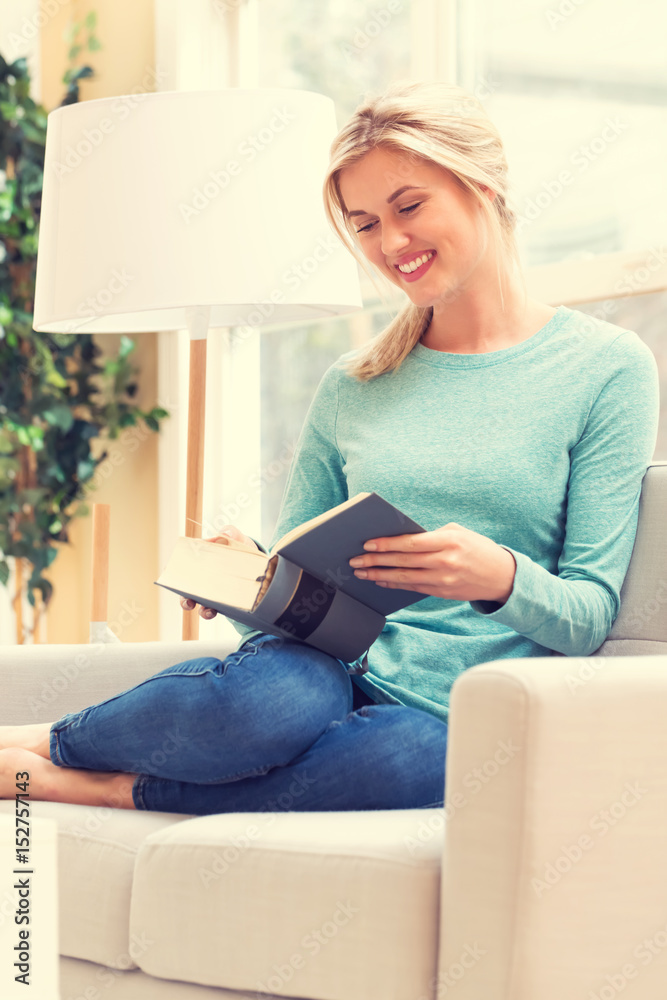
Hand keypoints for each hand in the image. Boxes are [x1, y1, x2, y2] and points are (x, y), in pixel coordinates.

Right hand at [180, 525, 259, 619]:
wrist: (258, 562)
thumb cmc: (240, 548)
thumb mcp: (237, 538)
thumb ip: (231, 532)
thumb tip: (224, 534)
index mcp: (199, 560)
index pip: (180, 565)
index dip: (173, 571)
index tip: (174, 576)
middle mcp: (201, 578)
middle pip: (185, 590)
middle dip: (184, 598)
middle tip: (188, 601)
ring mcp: (211, 591)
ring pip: (199, 604)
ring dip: (201, 610)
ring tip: (207, 612)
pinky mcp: (222, 601)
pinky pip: (214, 609)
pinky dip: (214, 612)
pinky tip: (219, 612)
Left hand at [348, 522, 515, 603]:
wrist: (502, 576)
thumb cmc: (477, 548)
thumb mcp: (458, 533)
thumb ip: (432, 535)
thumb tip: (402, 538)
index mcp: (448, 541)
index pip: (410, 543)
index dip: (386, 544)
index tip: (367, 544)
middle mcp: (445, 561)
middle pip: (402, 561)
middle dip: (375, 561)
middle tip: (355, 561)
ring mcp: (443, 580)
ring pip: (404, 578)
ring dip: (379, 575)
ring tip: (361, 573)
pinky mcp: (442, 593)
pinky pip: (413, 588)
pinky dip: (395, 584)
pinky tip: (381, 580)